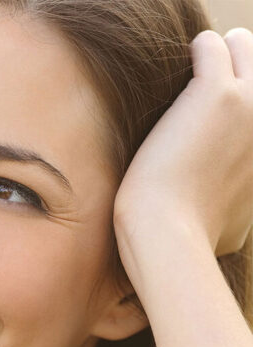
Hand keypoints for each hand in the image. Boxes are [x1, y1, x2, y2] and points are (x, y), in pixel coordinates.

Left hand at [114, 29, 252, 255]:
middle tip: (199, 83)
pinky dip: (191, 51)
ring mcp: (250, 103)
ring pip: (242, 43)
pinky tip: (172, 70)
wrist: (170, 232)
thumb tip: (234, 221)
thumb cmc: (190, 235)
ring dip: (212, 52)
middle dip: (232, 63)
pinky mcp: (215, 93)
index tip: (215, 106)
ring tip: (184, 76)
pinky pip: (210, 44)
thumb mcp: (236, 228)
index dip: (240, 91)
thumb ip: (241, 207)